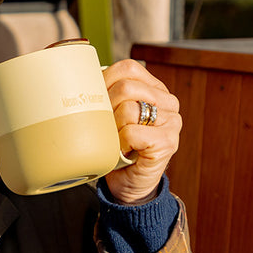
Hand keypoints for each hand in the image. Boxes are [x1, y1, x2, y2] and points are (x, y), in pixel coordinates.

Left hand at [103, 59, 181, 204]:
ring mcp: (172, 121)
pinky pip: (132, 132)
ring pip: (128, 109)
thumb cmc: (116, 147)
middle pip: (126, 88)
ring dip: (113, 129)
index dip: (105, 82)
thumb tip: (80, 78)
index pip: (127, 69)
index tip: (98, 103)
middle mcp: (168, 102)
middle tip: (105, 127)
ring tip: (116, 140)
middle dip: (106, 108)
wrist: (127, 183)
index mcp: (154, 89)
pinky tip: (123, 151)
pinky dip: (120, 144)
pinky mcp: (168, 142)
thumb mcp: (111, 114)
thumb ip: (106, 93)